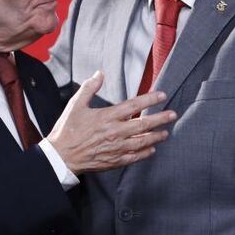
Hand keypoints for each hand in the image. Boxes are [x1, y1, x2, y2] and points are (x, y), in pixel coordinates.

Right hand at [47, 71, 175, 173]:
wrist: (60, 156)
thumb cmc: (67, 130)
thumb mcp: (75, 104)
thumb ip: (89, 88)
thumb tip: (99, 73)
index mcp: (107, 117)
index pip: (134, 105)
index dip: (150, 99)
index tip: (162, 95)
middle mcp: (114, 132)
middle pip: (143, 124)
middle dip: (160, 119)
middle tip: (173, 114)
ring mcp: (116, 148)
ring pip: (142, 141)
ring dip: (156, 136)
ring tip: (165, 133)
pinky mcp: (113, 160)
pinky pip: (134, 157)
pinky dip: (144, 153)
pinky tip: (151, 150)